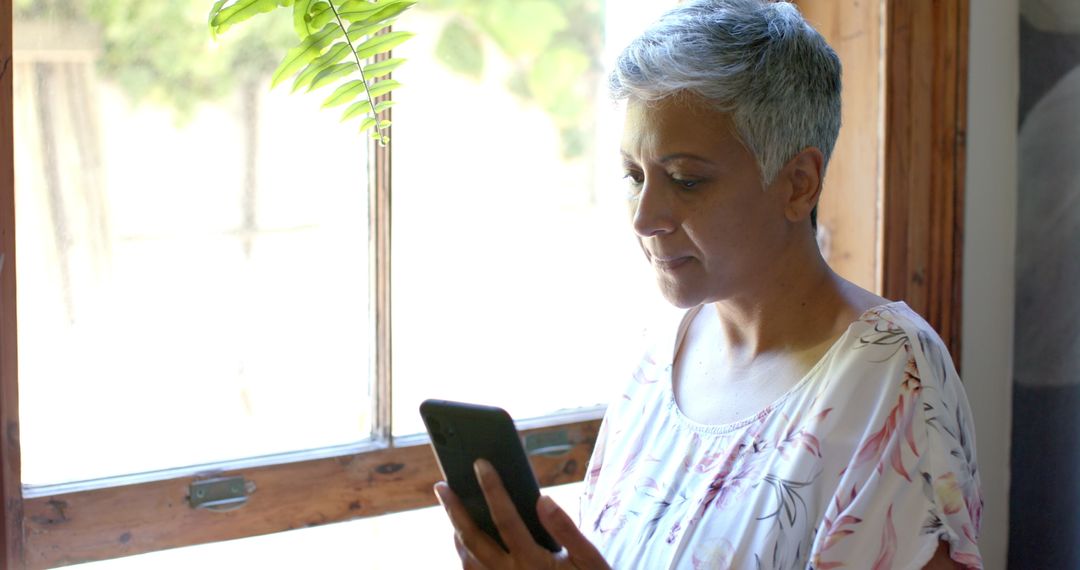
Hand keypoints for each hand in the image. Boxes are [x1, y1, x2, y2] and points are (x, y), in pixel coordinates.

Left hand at [434, 459, 610, 569]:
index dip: (493, 489)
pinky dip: (465, 555)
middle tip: (442, 486)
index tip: (481, 464)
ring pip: (467, 560)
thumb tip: (542, 499)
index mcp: (533, 563)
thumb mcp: (589, 559)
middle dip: (455, 510)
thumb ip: (566, 529)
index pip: (506, 519)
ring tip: (452, 509)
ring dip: (457, 532)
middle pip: (473, 539)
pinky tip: (466, 540)